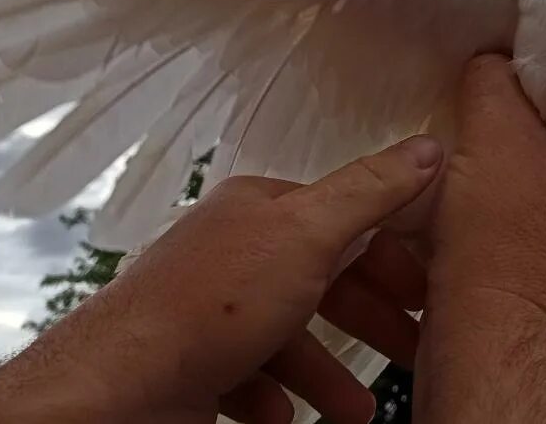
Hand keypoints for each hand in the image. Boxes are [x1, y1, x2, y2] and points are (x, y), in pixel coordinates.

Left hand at [0, 135, 442, 423]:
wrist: (120, 389)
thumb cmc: (207, 306)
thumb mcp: (308, 234)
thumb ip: (370, 192)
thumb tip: (425, 148)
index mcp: (260, 209)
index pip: (344, 219)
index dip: (390, 255)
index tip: (422, 292)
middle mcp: (232, 252)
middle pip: (321, 279)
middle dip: (369, 318)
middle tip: (409, 350)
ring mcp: (210, 310)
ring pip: (287, 336)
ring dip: (329, 373)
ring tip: (357, 409)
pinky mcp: (191, 362)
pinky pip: (248, 379)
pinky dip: (279, 398)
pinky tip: (290, 416)